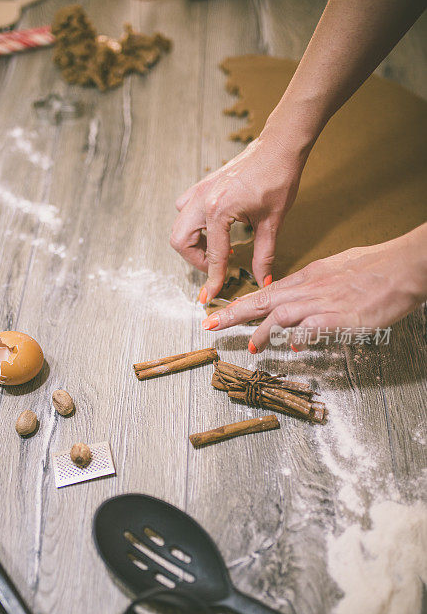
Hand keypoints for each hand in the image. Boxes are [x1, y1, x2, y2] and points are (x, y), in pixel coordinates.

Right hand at [170, 129, 307, 300]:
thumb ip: (264, 255)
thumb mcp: (272, 222)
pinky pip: (184, 211)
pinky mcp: (202, 186)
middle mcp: (202, 200)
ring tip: (215, 251)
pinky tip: (213, 230)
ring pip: (179, 226)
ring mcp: (199, 191)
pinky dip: (193, 225)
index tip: (209, 296)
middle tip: (214, 269)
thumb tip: (262, 280)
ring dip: (192, 243)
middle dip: (195, 260)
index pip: (213, 255)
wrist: (279, 147)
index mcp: (219, 210)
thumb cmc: (278, 178)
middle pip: (180, 241)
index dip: (213, 279)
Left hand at [201, 226, 426, 351]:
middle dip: (233, 314)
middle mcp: (309, 288)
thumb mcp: (336, 271)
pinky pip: (311, 328)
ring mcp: (322, 301)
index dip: (240, 303)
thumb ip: (315, 288)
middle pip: (261, 300)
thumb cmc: (375, 267)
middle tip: (210, 326)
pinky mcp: (339, 317)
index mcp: (307, 277)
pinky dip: (299, 338)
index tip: (219, 312)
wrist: (403, 266)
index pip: (265, 291)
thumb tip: (300, 307)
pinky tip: (294, 347)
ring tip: (252, 347)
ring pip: (280, 315)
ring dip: (262, 332)